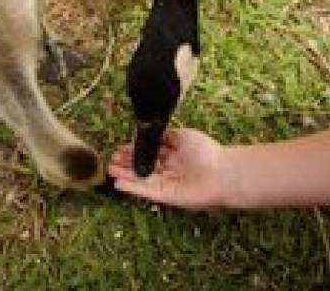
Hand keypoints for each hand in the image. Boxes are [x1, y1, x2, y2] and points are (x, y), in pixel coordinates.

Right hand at [107, 128, 234, 208]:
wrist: (220, 172)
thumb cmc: (206, 152)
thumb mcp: (183, 135)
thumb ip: (166, 136)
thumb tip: (152, 133)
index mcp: (174, 153)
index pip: (150, 152)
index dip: (135, 150)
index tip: (120, 147)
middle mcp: (169, 168)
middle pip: (143, 166)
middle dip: (127, 163)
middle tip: (111, 159)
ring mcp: (167, 183)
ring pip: (141, 178)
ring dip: (125, 175)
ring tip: (109, 170)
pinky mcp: (166, 196)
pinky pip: (145, 191)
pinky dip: (132, 187)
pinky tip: (119, 183)